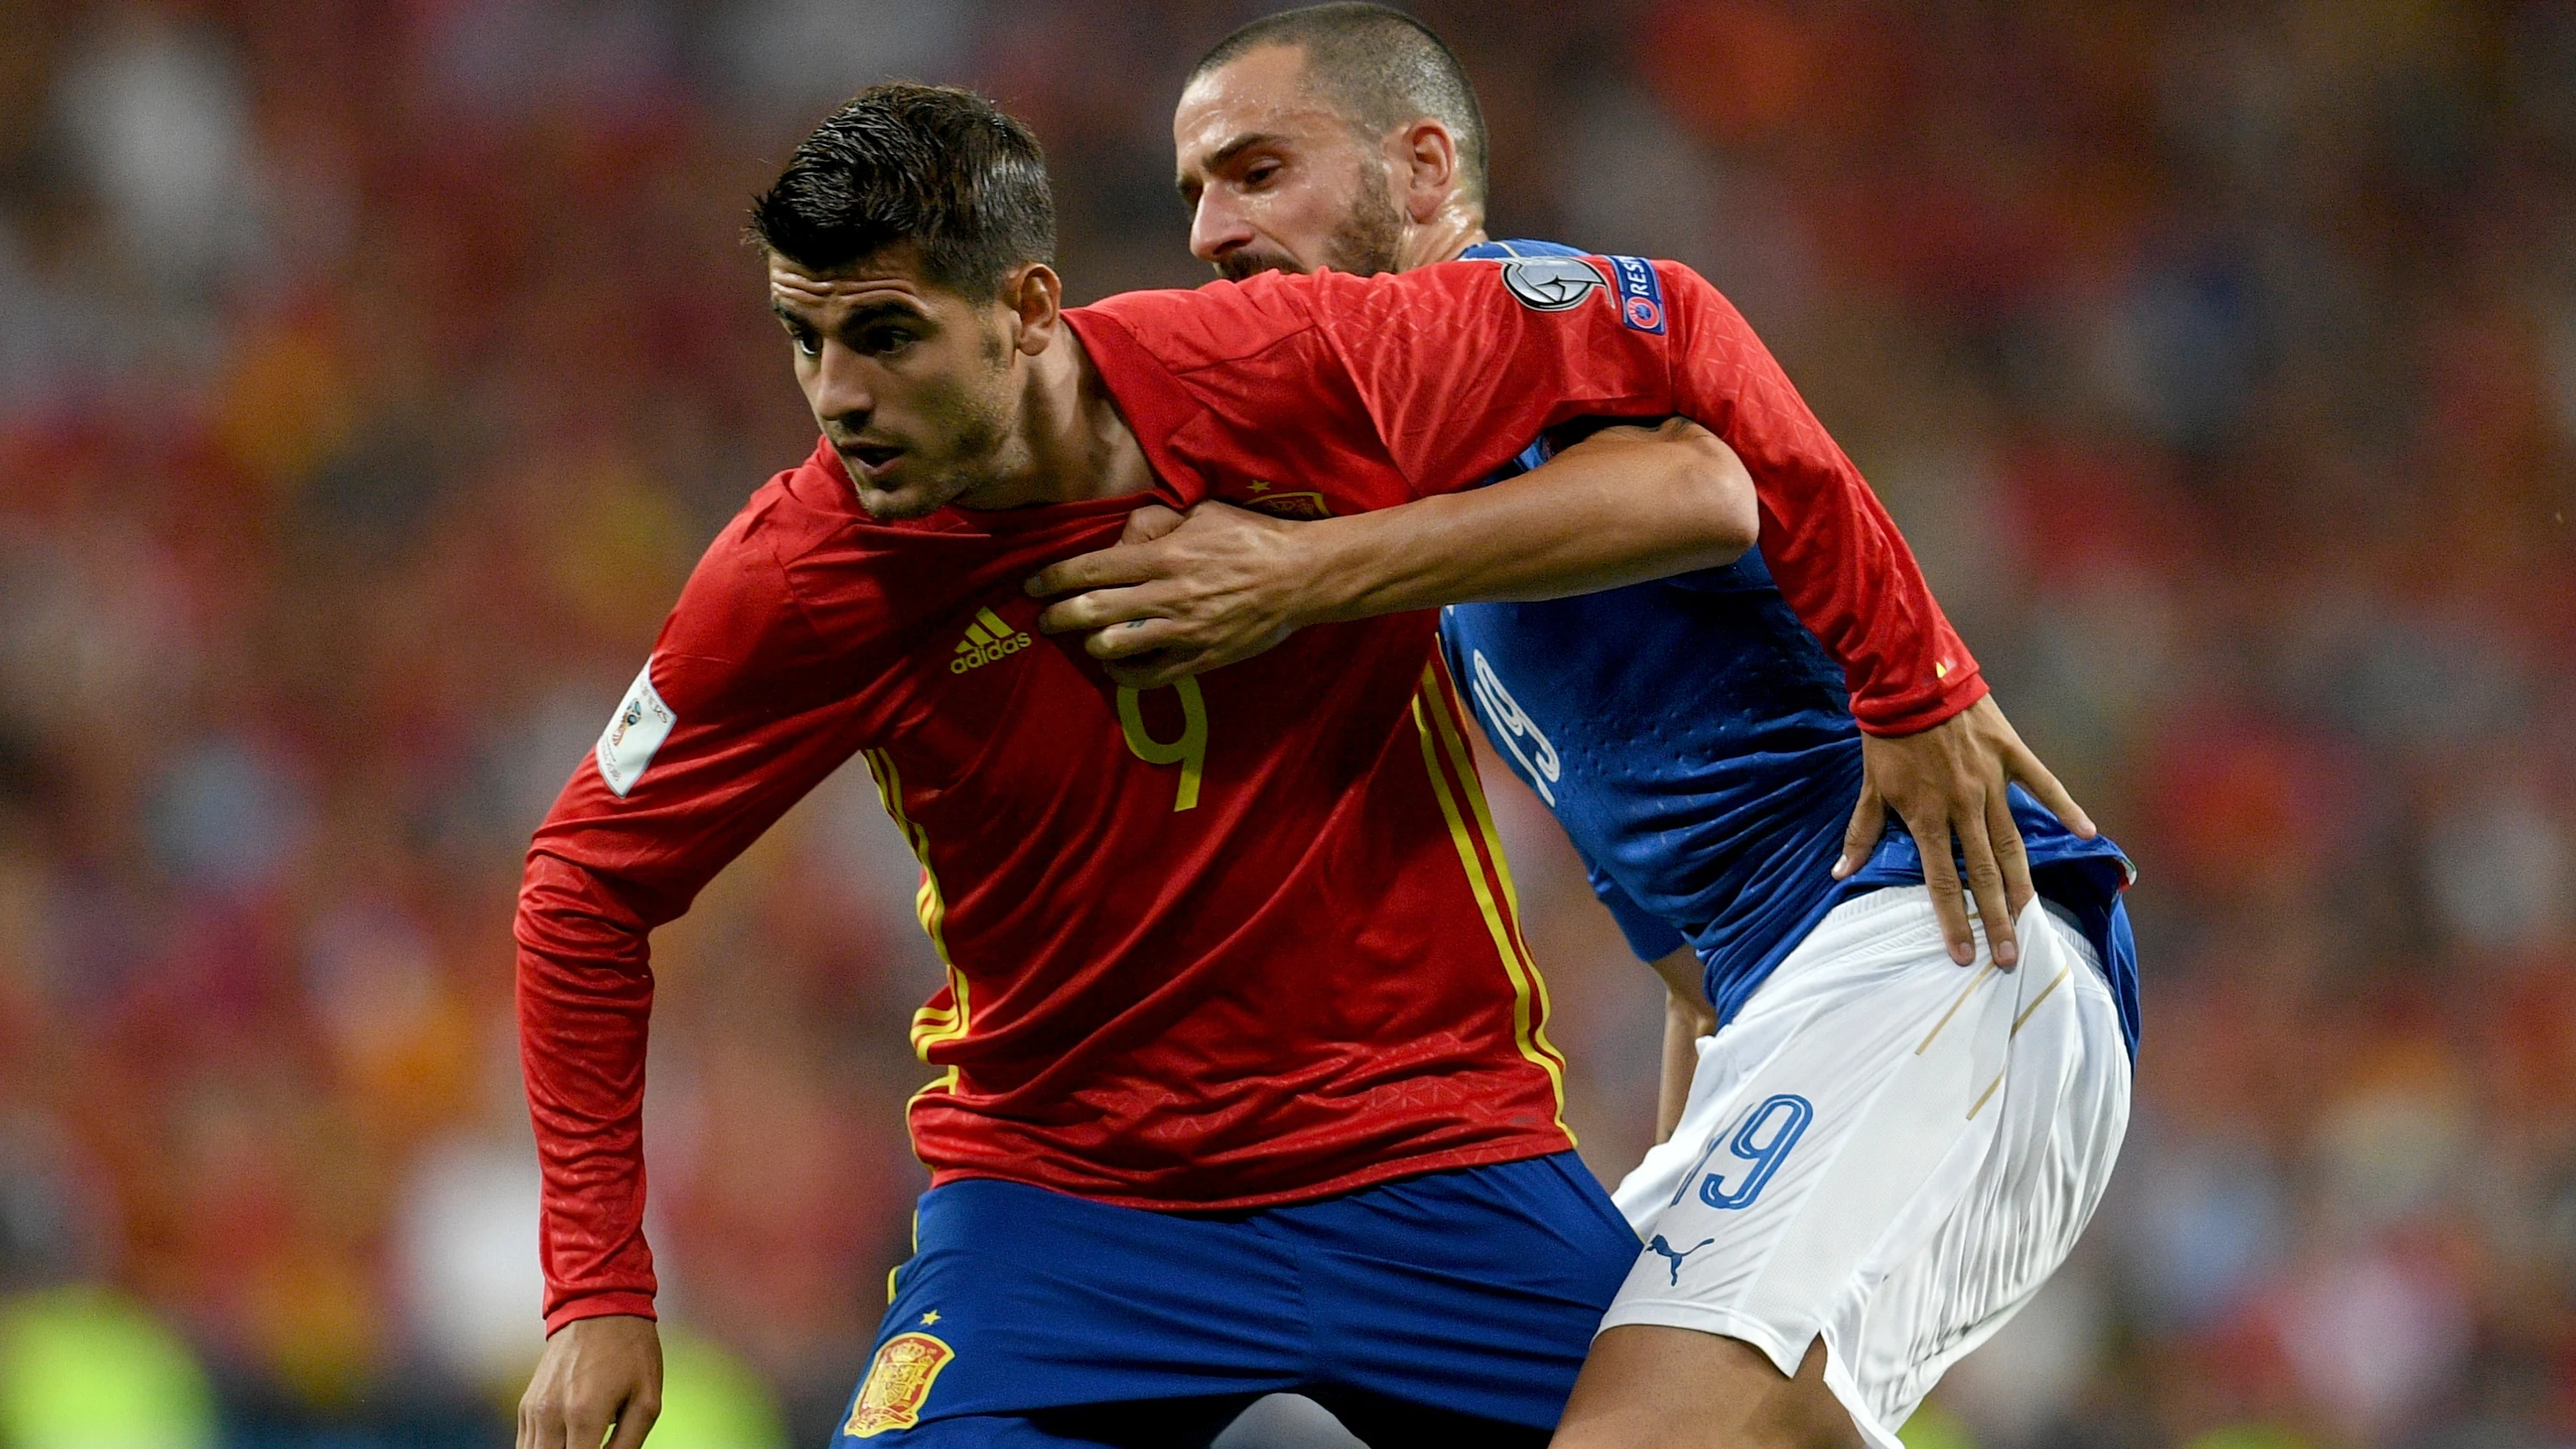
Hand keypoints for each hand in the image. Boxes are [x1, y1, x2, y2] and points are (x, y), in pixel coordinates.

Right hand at [519, 1315, 661, 1448]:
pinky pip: (525, 1445)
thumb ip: (629, 1444)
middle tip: (592, 1447)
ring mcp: (533, 1410)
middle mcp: (551, 1415)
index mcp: (584, 1414)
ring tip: (580, 1443)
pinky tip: (562, 1444)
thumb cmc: (630, 1350)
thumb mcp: (647, 1399)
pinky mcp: (526, 1405)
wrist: (598, 1305)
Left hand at [1026, 501, 1317, 687]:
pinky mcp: (1201, 659)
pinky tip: (1116, 664)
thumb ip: (1156, 523)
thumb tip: (1122, 539)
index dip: (1055, 578)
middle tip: (1045, 619)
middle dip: (1058, 616)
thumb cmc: (1252, 537)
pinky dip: (1123, 673)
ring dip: (1091, 643)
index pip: (1093, 568)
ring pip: (1114, 646)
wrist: (1301, 577)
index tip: (1033, 585)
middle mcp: (1167, 595)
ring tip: (1085, 638)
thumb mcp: (1202, 513)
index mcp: (1165, 556)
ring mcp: (1184, 632)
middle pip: (1093, 611)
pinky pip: (1148, 677)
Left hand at [1834, 696, 2093, 968]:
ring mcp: (1990, 781)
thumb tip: (1840, 873)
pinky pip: (2044, 785)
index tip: (1963, 956)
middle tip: (2010, 957)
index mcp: (1926, 816)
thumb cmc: (1886, 735)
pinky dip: (2066, 808)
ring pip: (2012, 842)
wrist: (1906, 677)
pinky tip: (2088, 833)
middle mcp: (1963, 806)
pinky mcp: (2010, 755)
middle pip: (1983, 873)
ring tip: (2034, 918)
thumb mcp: (1870, 786)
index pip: (1942, 882)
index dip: (1953, 921)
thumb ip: (1862, 833)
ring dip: (2023, 883)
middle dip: (1997, 919)